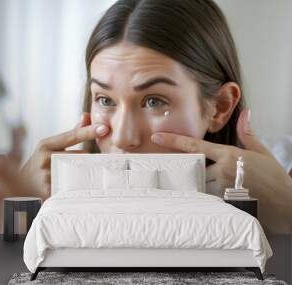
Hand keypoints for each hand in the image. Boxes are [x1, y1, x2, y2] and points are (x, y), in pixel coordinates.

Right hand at [18, 113, 108, 200]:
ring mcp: (47, 176)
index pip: (72, 136)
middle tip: (95, 165)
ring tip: (84, 179)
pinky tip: (78, 190)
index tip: (104, 128)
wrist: (20, 191)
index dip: (89, 131)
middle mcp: (45, 159)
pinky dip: (80, 188)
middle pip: (80, 155)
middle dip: (91, 160)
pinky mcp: (50, 192)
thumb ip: (70, 134)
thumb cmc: (39, 166)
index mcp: (45, 145)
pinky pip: (74, 187)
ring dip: (87, 175)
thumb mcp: (49, 148)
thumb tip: (86, 116)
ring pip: (80, 172)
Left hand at [151, 109, 291, 233]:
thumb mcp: (262, 152)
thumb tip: (244, 114)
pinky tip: (222, 201)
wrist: (289, 205)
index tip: (156, 137)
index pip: (195, 145)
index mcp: (229, 154)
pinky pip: (207, 201)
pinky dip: (210, 200)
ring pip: (199, 186)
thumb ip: (248, 134)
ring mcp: (223, 187)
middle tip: (205, 177)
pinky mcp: (225, 203)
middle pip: (194, 169)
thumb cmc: (276, 178)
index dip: (173, 140)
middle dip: (195, 172)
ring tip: (222, 190)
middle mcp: (223, 169)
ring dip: (203, 188)